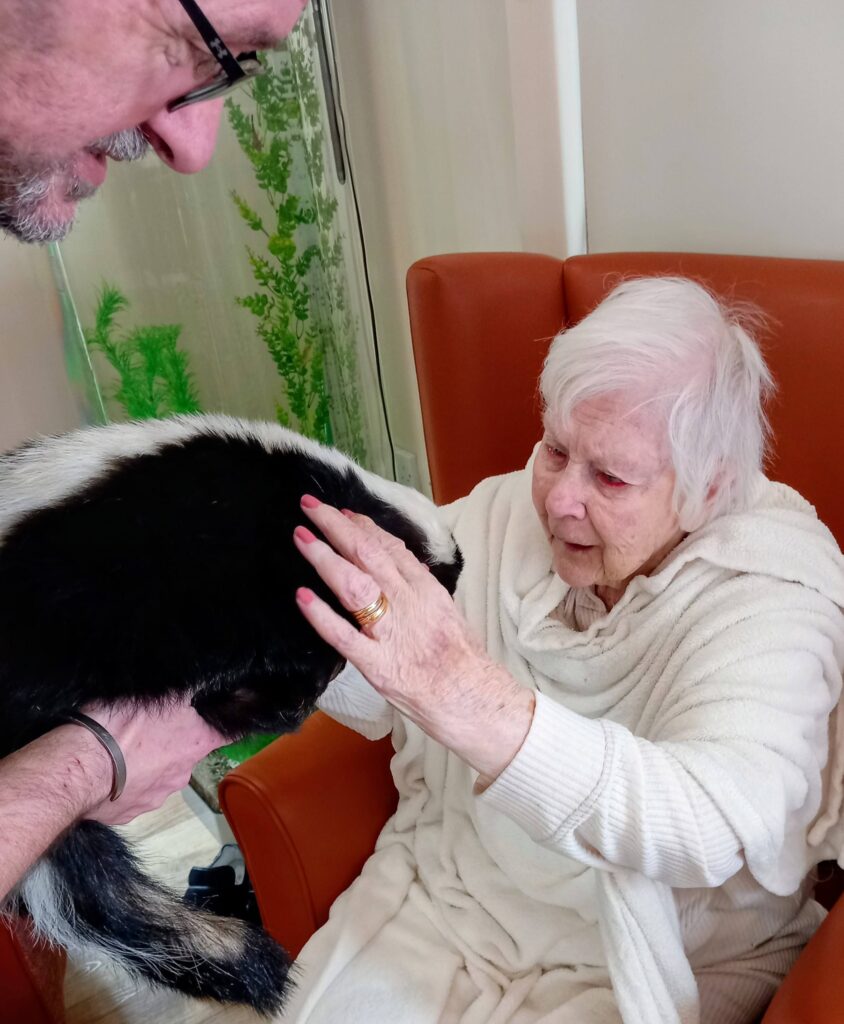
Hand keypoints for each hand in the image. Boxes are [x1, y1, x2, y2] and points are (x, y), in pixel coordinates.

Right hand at [79, 700, 227, 825]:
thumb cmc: (122, 723)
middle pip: (187, 755)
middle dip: (173, 743)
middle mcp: (183, 774)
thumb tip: (199, 685)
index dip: (225, 724)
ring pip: (159, 775)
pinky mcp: (130, 813)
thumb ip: (185, 692)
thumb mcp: (160, 694)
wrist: (81, 767)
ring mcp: (157, 798)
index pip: (229, 734)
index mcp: (197, 743)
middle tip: (148, 729)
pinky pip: (133, 794)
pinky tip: (108, 771)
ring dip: (147, 764)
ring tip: (122, 750)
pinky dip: (125, 783)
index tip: (222, 718)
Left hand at [293, 495, 533, 783]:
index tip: (343, 513)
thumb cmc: (464, 662)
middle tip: (310, 506)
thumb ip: (422, 588)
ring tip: (301, 537)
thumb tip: (404, 564)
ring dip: (325, 558)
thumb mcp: (448, 612)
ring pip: (354, 585)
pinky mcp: (378, 665)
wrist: (475, 701)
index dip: (364, 527)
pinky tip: (302, 597)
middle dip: (337, 527)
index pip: (392, 547)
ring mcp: (392, 633)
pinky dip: (321, 614)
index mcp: (427, 590)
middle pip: (369, 554)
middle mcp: (409, 603)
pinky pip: (344, 636)